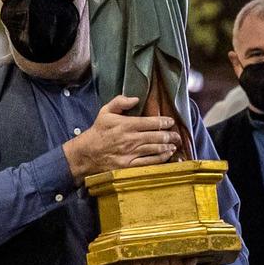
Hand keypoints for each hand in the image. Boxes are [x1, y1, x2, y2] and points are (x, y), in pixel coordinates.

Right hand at [62, 96, 179, 179]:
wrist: (86, 153)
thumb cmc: (98, 132)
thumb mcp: (105, 112)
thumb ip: (120, 102)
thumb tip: (136, 98)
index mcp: (126, 125)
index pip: (150, 122)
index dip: (164, 121)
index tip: (171, 121)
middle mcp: (130, 139)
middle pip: (156, 136)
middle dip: (170, 135)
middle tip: (177, 135)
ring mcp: (130, 153)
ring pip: (155, 149)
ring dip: (167, 147)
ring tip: (174, 144)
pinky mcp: (129, 166)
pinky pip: (149, 162)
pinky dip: (160, 159)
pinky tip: (166, 156)